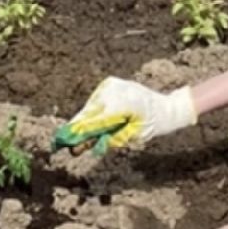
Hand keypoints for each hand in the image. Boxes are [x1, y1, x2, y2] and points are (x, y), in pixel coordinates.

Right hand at [52, 78, 195, 154]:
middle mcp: (114, 90)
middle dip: (77, 128)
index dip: (78, 132)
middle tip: (62, 143)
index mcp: (123, 104)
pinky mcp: (109, 82)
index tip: (64, 143)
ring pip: (90, 106)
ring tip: (80, 135)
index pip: (95, 120)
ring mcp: (111, 84)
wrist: (165, 107)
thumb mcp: (133, 137)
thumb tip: (91, 146)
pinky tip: (97, 121)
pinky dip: (93, 111)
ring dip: (85, 120)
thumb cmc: (151, 125)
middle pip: (89, 112)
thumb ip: (112, 139)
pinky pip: (95, 100)